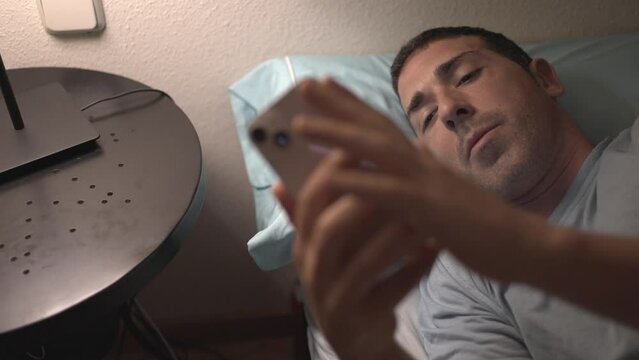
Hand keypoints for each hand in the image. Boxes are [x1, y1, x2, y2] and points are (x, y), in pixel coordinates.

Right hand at [274, 151, 436, 359]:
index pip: (310, 201)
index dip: (331, 171)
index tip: (359, 145)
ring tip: (421, 216)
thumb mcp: (320, 249)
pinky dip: (415, 270)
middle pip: (329, 230)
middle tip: (391, 177)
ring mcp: (335, 296)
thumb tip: (279, 180)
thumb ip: (307, 215)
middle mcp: (314, 269)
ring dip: (395, 236)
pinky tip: (436, 249)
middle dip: (361, 201)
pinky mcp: (360, 318)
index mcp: (306, 244)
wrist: (357, 338)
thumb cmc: (343, 278)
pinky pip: (391, 292)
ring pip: (364, 263)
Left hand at [291, 78, 551, 282]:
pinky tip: (330, 174)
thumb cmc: (485, 229)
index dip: (354, 106)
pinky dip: (360, 182)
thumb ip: (423, 185)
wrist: (527, 248)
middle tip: (305, 85)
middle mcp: (423, 165)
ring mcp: (428, 184)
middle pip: (374, 127)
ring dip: (338, 134)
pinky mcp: (432, 211)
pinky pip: (391, 193)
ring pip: (376, 150)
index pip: (383, 127)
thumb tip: (409, 168)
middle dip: (338, 104)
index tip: (328, 87)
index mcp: (424, 164)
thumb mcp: (447, 201)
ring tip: (301, 124)